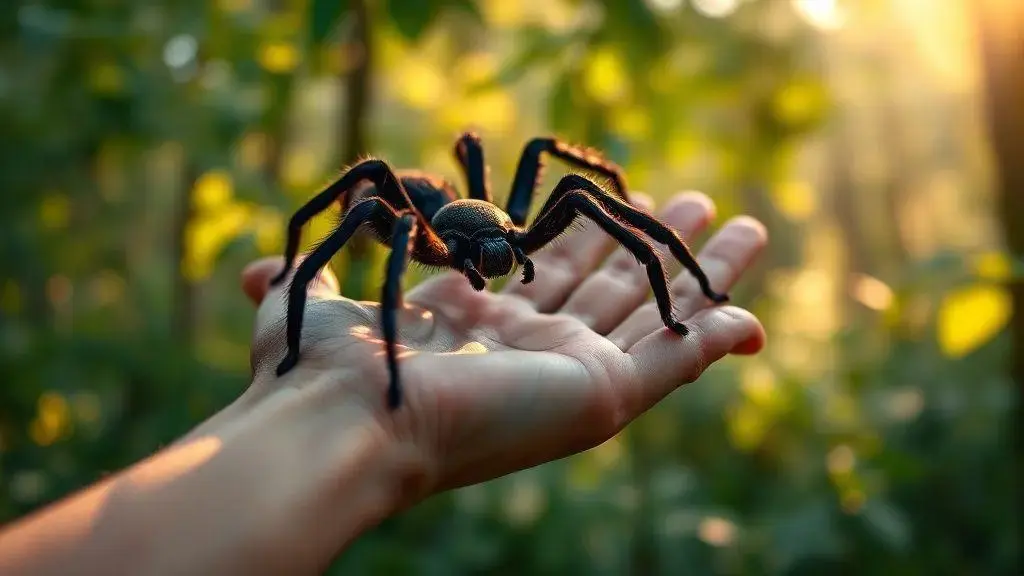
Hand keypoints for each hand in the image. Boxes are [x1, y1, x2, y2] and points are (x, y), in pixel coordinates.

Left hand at [241, 190, 766, 503]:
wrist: (350, 418)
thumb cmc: (323, 362)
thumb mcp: (310, 303)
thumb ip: (294, 281)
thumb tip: (249, 274)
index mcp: (482, 322)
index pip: (551, 268)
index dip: (588, 232)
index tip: (618, 193)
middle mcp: (533, 347)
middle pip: (615, 284)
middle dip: (658, 242)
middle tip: (697, 201)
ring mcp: (575, 374)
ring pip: (660, 315)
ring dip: (704, 275)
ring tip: (744, 228)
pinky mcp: (606, 397)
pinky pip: (679, 365)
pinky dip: (717, 341)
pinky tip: (752, 318)